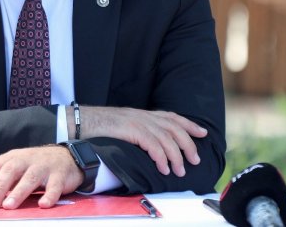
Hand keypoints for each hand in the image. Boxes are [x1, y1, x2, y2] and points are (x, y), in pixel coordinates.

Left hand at [0, 145, 83, 208]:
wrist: (66, 157)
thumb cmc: (36, 166)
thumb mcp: (16, 169)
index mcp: (13, 157)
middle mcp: (27, 159)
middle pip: (10, 170)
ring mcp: (44, 166)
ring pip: (30, 177)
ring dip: (18, 192)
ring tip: (9, 206)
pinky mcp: (59, 175)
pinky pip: (54, 185)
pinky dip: (49, 195)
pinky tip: (43, 204)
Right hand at [78, 106, 206, 176]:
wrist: (82, 121)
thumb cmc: (100, 128)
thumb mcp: (123, 126)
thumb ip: (138, 132)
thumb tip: (151, 145)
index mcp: (143, 114)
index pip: (172, 117)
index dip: (189, 125)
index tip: (202, 133)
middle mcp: (143, 115)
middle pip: (174, 128)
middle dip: (188, 144)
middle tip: (195, 160)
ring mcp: (138, 121)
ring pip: (166, 138)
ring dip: (176, 157)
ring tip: (179, 171)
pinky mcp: (132, 129)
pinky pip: (153, 144)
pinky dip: (161, 157)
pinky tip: (164, 168)